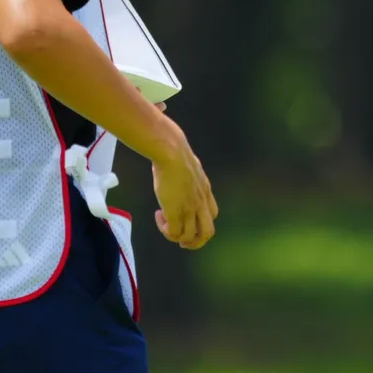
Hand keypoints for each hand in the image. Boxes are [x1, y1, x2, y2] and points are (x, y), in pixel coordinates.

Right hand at [149, 115, 218, 249]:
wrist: (171, 150)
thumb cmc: (174, 150)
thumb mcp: (186, 160)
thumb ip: (184, 163)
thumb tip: (172, 130)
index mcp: (205, 190)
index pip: (213, 214)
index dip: (200, 219)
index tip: (184, 213)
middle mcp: (201, 202)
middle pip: (208, 233)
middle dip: (195, 242)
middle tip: (180, 238)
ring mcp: (190, 208)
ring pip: (192, 238)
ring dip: (179, 238)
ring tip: (166, 227)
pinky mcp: (176, 211)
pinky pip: (175, 233)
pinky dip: (168, 231)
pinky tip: (160, 217)